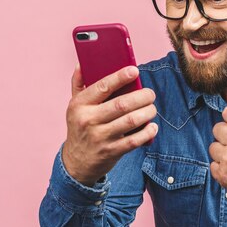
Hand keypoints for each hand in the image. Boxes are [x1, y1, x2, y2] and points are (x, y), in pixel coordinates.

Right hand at [62, 64, 158, 185]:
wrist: (76, 162)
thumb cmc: (80, 127)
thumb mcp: (74, 106)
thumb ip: (79, 84)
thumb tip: (82, 63)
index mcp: (79, 105)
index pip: (102, 87)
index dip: (120, 77)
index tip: (135, 70)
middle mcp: (88, 120)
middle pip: (122, 104)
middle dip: (142, 96)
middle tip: (150, 94)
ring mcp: (100, 137)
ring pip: (131, 121)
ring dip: (147, 113)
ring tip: (152, 108)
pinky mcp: (111, 152)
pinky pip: (134, 141)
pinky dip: (147, 132)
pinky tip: (152, 126)